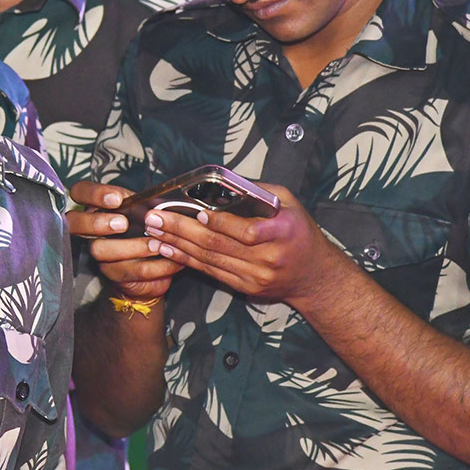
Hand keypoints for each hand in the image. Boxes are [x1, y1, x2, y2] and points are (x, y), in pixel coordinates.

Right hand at [69, 180, 182, 301]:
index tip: (116, 199)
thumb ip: (146, 203)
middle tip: (123, 224)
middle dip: (96, 222)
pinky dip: (154, 266)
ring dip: (130, 247)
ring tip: (157, 245)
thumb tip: (158, 202)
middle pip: (74, 222)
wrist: (155, 263)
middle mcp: (89, 228)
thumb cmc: (146, 228)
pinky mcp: (111, 273)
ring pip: (98, 250)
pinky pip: (127, 271)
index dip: (93, 194)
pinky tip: (172, 261)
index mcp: (96, 205)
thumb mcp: (147, 210)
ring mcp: (97, 251)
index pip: (80, 191)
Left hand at [141, 183, 341, 305]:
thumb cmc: (299, 231)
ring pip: (209, 260)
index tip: (195, 213)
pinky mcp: (245, 288)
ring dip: (177, 245)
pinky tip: (168, 249)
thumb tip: (222, 182)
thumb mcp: (288, 204)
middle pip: (218, 245)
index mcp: (282, 233)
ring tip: (154, 232)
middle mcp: (268, 258)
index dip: (219, 223)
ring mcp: (256, 277)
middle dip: (181, 230)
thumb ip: (258, 192)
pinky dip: (187, 260)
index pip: (247, 231)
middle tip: (155, 218)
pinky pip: (211, 272)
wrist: (315, 276)